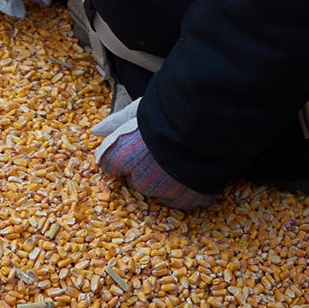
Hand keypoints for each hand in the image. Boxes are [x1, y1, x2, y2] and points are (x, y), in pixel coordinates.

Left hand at [91, 96, 217, 209]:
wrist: (213, 119)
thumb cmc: (173, 109)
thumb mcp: (141, 108)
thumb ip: (117, 122)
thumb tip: (95, 130)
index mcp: (123, 156)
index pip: (111, 165)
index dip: (124, 154)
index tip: (138, 144)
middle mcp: (140, 179)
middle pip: (136, 180)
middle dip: (146, 168)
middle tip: (165, 146)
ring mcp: (165, 192)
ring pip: (160, 191)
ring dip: (167, 180)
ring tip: (184, 155)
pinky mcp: (190, 199)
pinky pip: (184, 199)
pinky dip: (189, 189)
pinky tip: (196, 168)